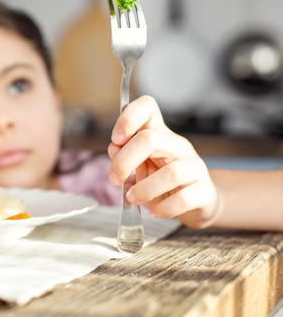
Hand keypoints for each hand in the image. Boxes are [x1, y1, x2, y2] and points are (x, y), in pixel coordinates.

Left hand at [107, 95, 219, 227]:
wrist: (196, 202)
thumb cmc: (162, 180)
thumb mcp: (141, 164)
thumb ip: (125, 155)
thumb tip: (114, 148)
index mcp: (159, 134)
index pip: (148, 106)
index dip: (128, 118)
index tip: (116, 139)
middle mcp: (178, 146)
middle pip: (150, 139)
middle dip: (124, 160)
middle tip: (114, 179)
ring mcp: (194, 168)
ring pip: (171, 173)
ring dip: (144, 189)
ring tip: (132, 198)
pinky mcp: (204, 192)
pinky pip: (184, 199)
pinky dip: (163, 208)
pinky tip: (153, 211)